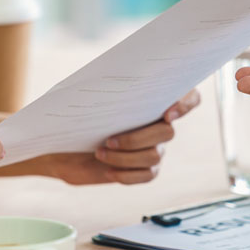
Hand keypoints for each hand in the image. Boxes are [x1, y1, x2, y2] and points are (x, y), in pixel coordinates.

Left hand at [0, 89, 201, 183]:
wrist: (60, 144)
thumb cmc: (76, 116)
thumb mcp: (88, 98)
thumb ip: (107, 89)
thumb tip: (112, 75)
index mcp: (153, 100)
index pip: (189, 98)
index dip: (186, 103)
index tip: (167, 112)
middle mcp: (159, 124)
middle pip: (167, 132)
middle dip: (137, 137)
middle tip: (108, 139)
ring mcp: (154, 148)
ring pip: (154, 155)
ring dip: (125, 156)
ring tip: (100, 152)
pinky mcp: (143, 170)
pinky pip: (146, 175)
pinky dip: (125, 173)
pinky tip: (106, 168)